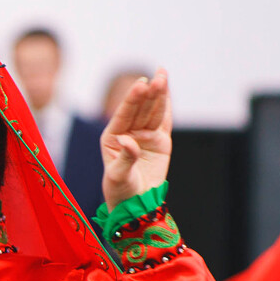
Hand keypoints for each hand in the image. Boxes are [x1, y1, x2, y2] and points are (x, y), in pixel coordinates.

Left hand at [100, 69, 171, 210]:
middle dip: (148, 92)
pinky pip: (164, 120)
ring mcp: (144, 135)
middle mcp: (127, 132)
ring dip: (158, 94)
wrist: (136, 205)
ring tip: (163, 75)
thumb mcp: (118, 177)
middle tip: (157, 76)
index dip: (132, 99)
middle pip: (140, 109)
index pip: (124, 114)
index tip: (140, 83)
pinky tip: (167, 88)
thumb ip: (124, 158)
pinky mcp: (159, 140)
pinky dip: (166, 105)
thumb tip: (128, 140)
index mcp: (112, 137)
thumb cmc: (121, 192)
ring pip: (153, 111)